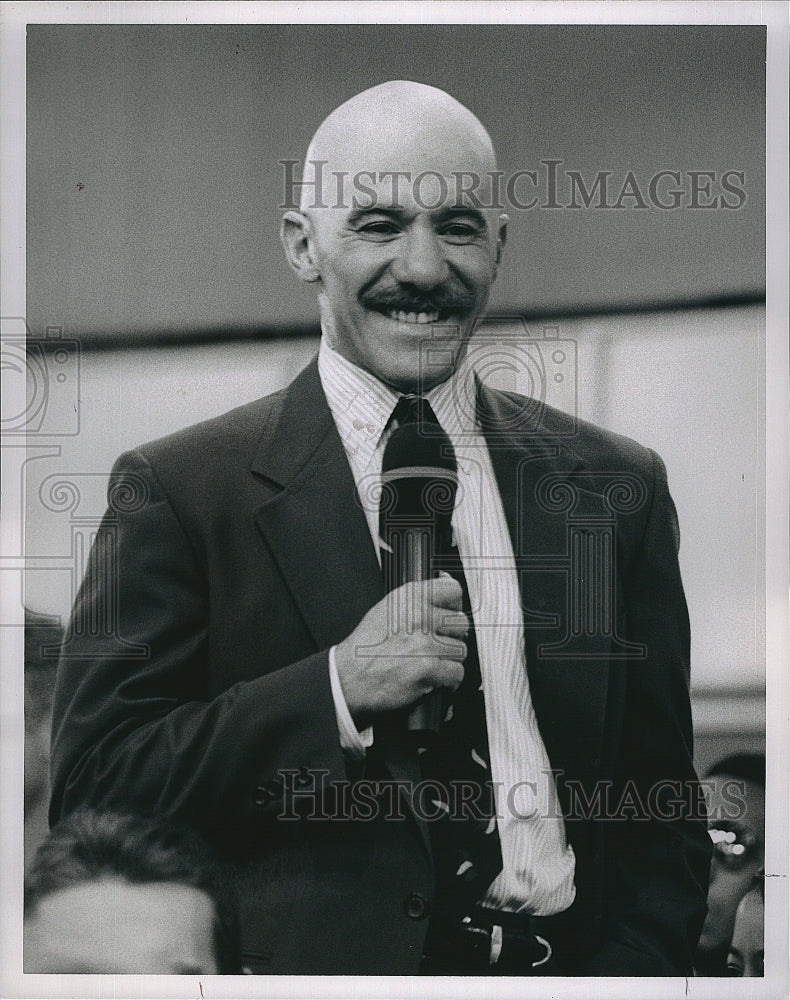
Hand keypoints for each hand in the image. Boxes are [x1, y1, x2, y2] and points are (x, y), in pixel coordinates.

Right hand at [334, 577, 468, 725]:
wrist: (348, 679)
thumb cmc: (365, 648)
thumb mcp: (386, 609)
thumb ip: (416, 599)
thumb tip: (445, 583)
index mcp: (409, 598)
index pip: (453, 590)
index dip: (453, 606)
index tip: (448, 614)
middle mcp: (419, 616)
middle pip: (461, 623)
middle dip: (451, 637)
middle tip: (435, 646)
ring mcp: (426, 643)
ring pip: (460, 650)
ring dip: (448, 660)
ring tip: (428, 663)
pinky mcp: (429, 668)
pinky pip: (457, 673)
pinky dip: (448, 681)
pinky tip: (432, 679)